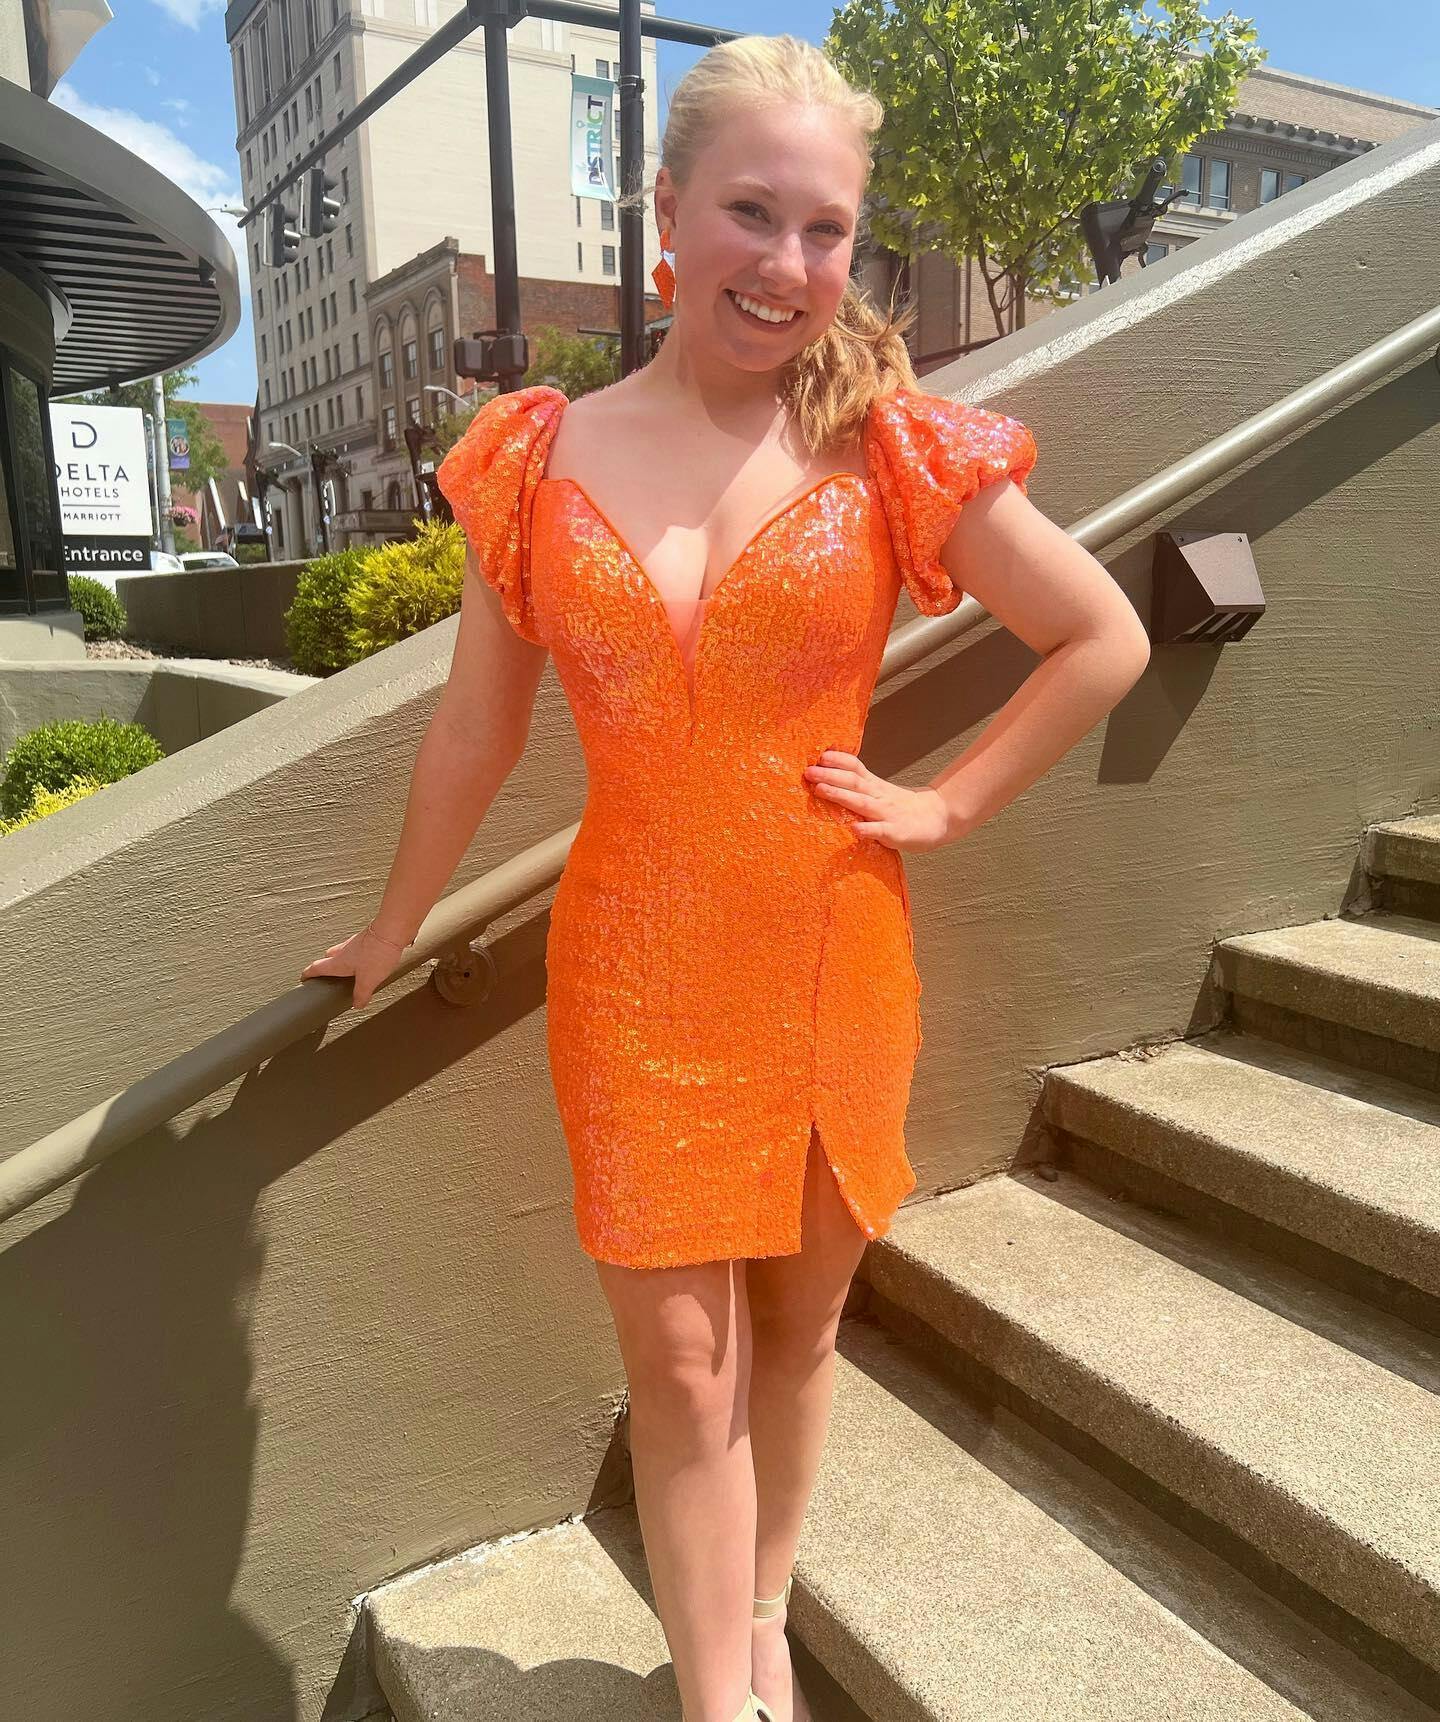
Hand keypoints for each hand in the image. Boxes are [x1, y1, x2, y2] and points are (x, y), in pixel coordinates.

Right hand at [300, 922, 413, 1009]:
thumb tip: (357, 1004)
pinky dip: (358, 955)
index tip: (304, 977)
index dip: (308, 973)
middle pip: (328, 957)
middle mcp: (344, 950)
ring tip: (350, 970)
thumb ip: (361, 994)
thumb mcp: (368, 981)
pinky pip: (359, 948)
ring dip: (343, 960)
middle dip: (326, 966)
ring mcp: (356, 942)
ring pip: (343, 951)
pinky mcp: (369, 938)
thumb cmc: (377, 951)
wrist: (392, 930)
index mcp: (338, 962)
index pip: (316, 967)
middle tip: (328, 974)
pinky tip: (369, 960)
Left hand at [803, 750, 951, 852]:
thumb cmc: (902, 806)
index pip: (855, 766)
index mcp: (874, 785)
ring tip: (820, 789)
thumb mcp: (880, 790)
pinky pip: (880, 831)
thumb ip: (858, 784)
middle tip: (808, 771)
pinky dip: (867, 830)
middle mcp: (878, 796)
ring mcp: (887, 814)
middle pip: (853, 782)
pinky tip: (853, 829)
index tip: (819, 755)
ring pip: (861, 803)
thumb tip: (828, 775)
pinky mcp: (895, 833)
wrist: (939, 818)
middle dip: (829, 775)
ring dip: (840, 795)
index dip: (838, 760)